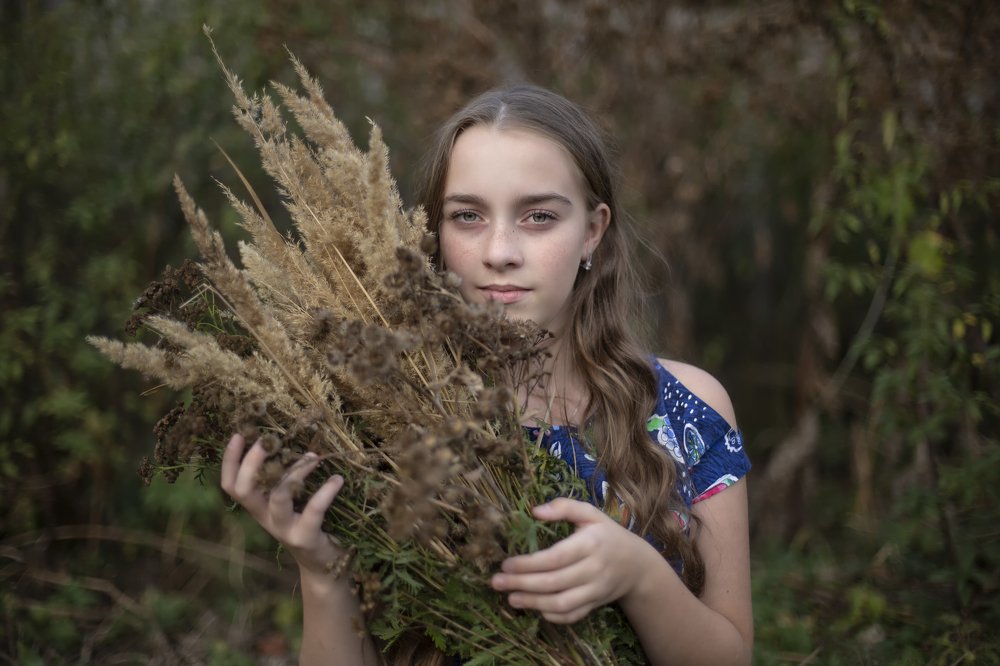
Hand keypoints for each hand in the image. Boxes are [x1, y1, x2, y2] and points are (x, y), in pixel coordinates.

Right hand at [220, 433, 345, 576]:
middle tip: (267, 441)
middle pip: (245, 491)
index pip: (231, 485)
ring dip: (295, 472)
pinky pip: (313, 511)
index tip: (238, 435)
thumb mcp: (290, 502)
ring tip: (313, 456)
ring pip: (278, 497)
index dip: (229, 461)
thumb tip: (288, 440)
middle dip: (252, 463)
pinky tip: (337, 480)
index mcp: (258, 507)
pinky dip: (325, 492)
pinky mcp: (305, 537)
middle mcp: (265, 518)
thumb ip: (283, 479)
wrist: (323, 565)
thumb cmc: (307, 523)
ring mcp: (284, 529)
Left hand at [490, 498, 652, 623]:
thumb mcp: (591, 514)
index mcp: (590, 544)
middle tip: (497, 582)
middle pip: (553, 582)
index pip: (555, 558)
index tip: (506, 563)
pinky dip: (552, 616)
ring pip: (561, 604)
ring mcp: (595, 591)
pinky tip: (534, 608)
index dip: (528, 563)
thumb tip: (535, 511)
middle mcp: (593, 570)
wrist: (638, 565)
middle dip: (522, 584)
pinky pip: (572, 616)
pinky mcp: (595, 605)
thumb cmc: (607, 535)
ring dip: (533, 603)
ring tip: (510, 598)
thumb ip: (564, 507)